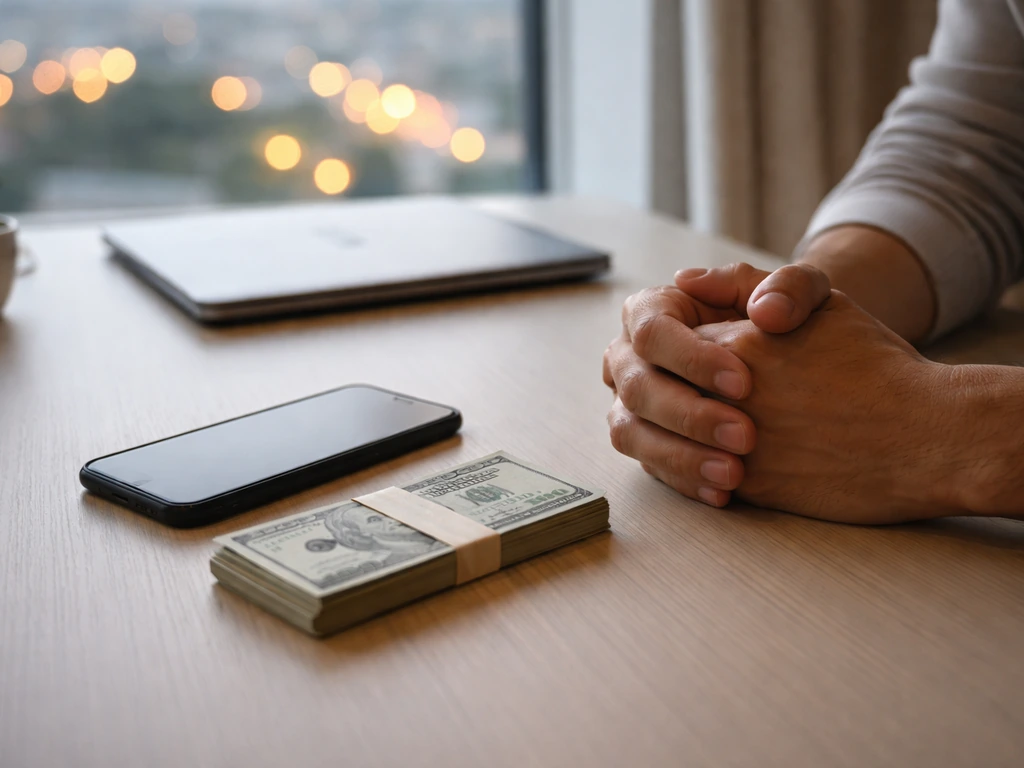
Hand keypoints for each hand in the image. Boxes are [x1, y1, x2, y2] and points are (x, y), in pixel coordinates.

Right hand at [603, 262, 829, 505]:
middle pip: (637, 387)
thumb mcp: (801, 293)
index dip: (692, 359)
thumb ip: (790, 288)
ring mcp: (630, 403)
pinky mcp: (644, 441)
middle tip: (746, 436)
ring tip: (733, 475)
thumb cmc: (788, 319)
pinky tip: (723, 493)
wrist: (791, 360)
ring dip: (680, 456)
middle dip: (690, 415)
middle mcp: (628, 357)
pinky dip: (685, 481)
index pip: (653, 332)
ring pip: (630, 432)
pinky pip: (649, 465)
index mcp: (651, 310)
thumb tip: (764, 311)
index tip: (745, 383)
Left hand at [694, 291, 957, 523]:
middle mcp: (723, 394)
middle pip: (667, 390)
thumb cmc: (877, 365)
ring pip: (675, 436)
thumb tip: (683, 280)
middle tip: (709, 400)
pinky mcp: (748, 486)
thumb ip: (744, 284)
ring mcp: (731, 443)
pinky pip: (698, 476)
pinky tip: (733, 462)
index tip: (713, 365)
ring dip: (686, 434)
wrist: (925, 437)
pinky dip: (704, 470)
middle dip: (680, 394)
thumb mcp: (820, 304)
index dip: (688, 355)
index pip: (671, 345)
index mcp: (734, 344)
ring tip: (722, 429)